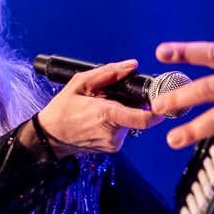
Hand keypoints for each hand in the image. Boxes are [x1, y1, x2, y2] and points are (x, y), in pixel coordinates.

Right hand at [34, 59, 162, 155]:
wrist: (50, 137)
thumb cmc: (62, 109)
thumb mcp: (80, 83)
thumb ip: (108, 73)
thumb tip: (132, 65)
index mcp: (107, 115)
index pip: (144, 118)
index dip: (158, 110)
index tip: (163, 100)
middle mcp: (114, 132)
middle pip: (137, 114)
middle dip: (131, 104)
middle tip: (111, 97)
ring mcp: (114, 143)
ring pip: (130, 122)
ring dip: (122, 113)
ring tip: (100, 108)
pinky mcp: (113, 148)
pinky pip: (123, 130)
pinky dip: (116, 122)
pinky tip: (99, 120)